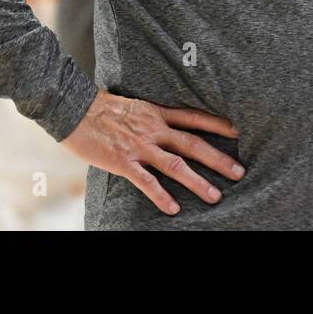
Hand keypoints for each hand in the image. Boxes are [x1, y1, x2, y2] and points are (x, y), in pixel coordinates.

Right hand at [62, 88, 244, 215]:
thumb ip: (151, 115)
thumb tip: (164, 123)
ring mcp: (139, 146)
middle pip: (193, 144)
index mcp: (156, 113)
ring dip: (197, 181)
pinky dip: (161, 196)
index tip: (239, 132)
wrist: (73, 107)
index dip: (218, 125)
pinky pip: (146, 182)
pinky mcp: (123, 161)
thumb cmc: (100, 106)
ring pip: (175, 165)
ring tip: (215, 196)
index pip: (194, 117)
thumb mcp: (133, 104)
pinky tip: (173, 209)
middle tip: (239, 172)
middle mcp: (153, 128)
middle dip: (218, 159)